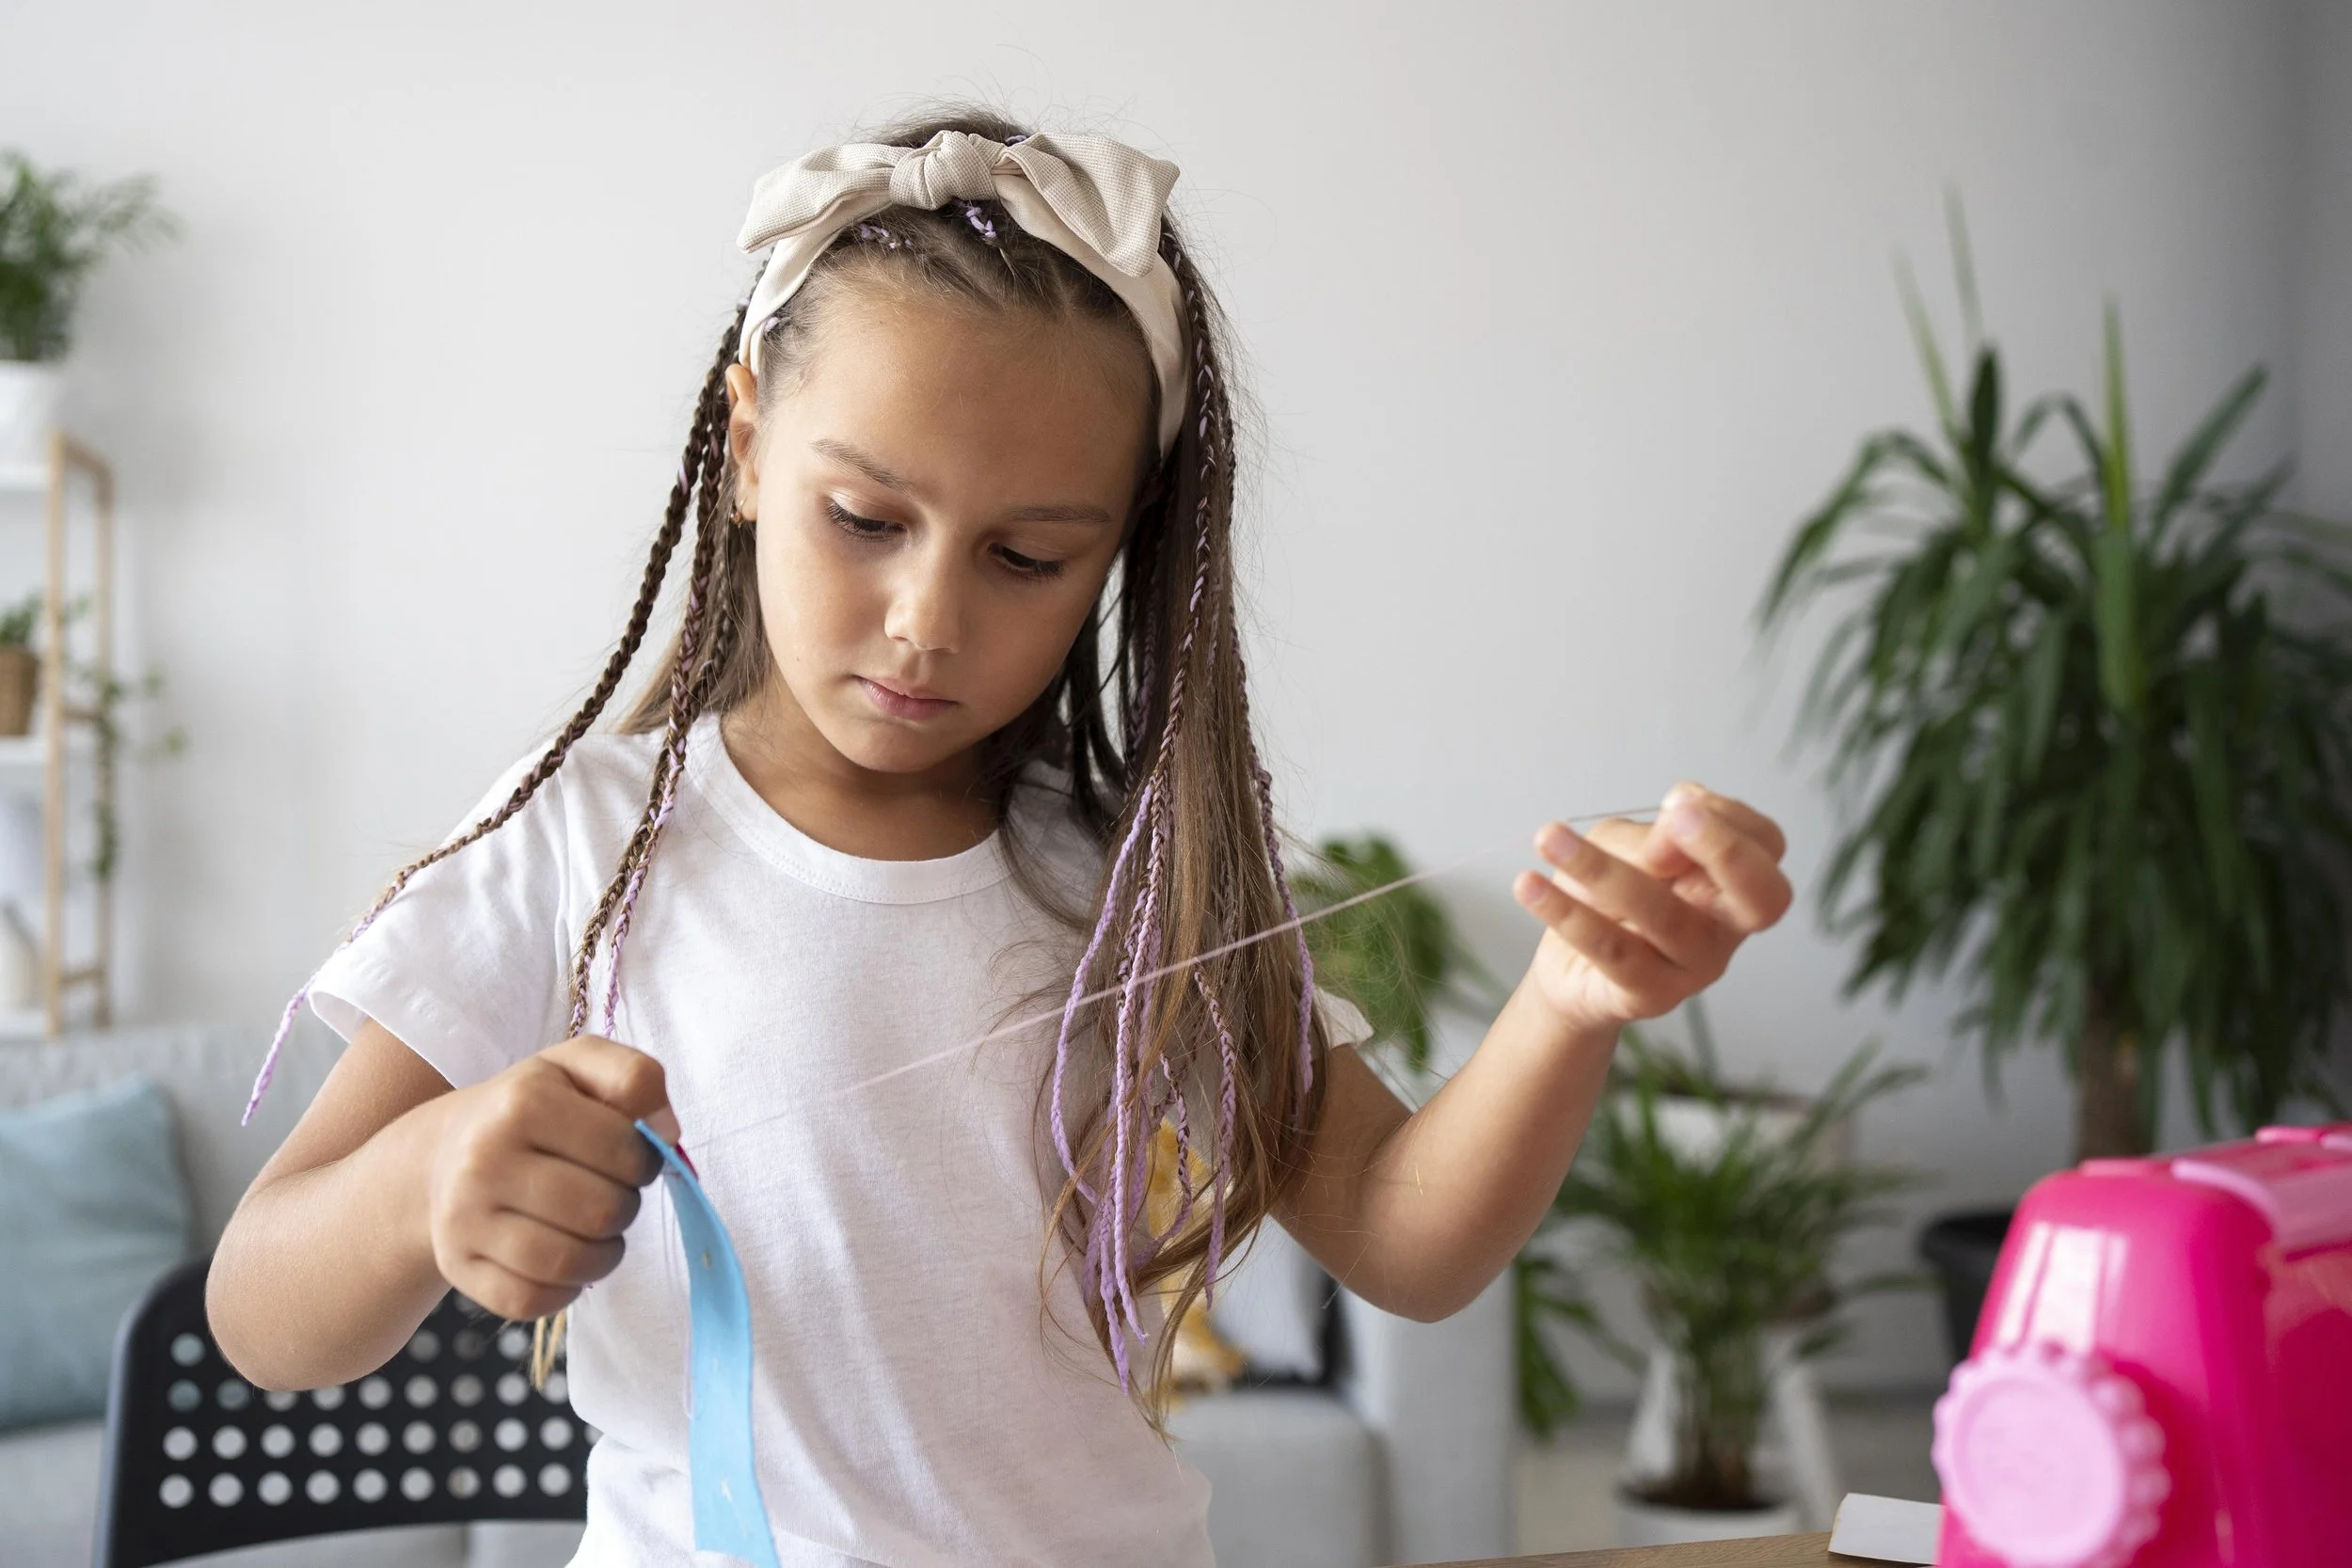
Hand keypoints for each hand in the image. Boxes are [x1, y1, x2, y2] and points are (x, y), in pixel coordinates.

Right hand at [421, 1035, 679, 1321]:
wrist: (441, 1153)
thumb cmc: (528, 1109)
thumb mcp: (579, 1068)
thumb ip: (637, 1079)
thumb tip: (668, 1132)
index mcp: (523, 1102)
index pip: (625, 1150)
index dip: (645, 1160)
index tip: (628, 1158)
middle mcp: (484, 1161)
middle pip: (603, 1212)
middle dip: (625, 1207)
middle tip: (610, 1194)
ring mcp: (464, 1219)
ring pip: (570, 1263)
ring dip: (604, 1254)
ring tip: (597, 1231)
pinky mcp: (457, 1266)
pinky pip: (532, 1301)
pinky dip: (564, 1289)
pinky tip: (564, 1260)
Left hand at [1511, 782, 1791, 1034]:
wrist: (1569, 967)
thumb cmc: (1608, 894)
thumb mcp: (1625, 847)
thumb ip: (1652, 840)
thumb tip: (1669, 839)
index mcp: (1733, 885)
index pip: (1767, 845)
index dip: (1729, 817)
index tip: (1676, 799)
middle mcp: (1727, 930)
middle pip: (1762, 897)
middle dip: (1724, 849)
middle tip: (1673, 816)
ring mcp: (1694, 968)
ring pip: (1664, 915)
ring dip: (1603, 869)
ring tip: (1549, 837)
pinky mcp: (1648, 996)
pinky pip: (1611, 951)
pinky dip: (1566, 914)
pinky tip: (1529, 885)